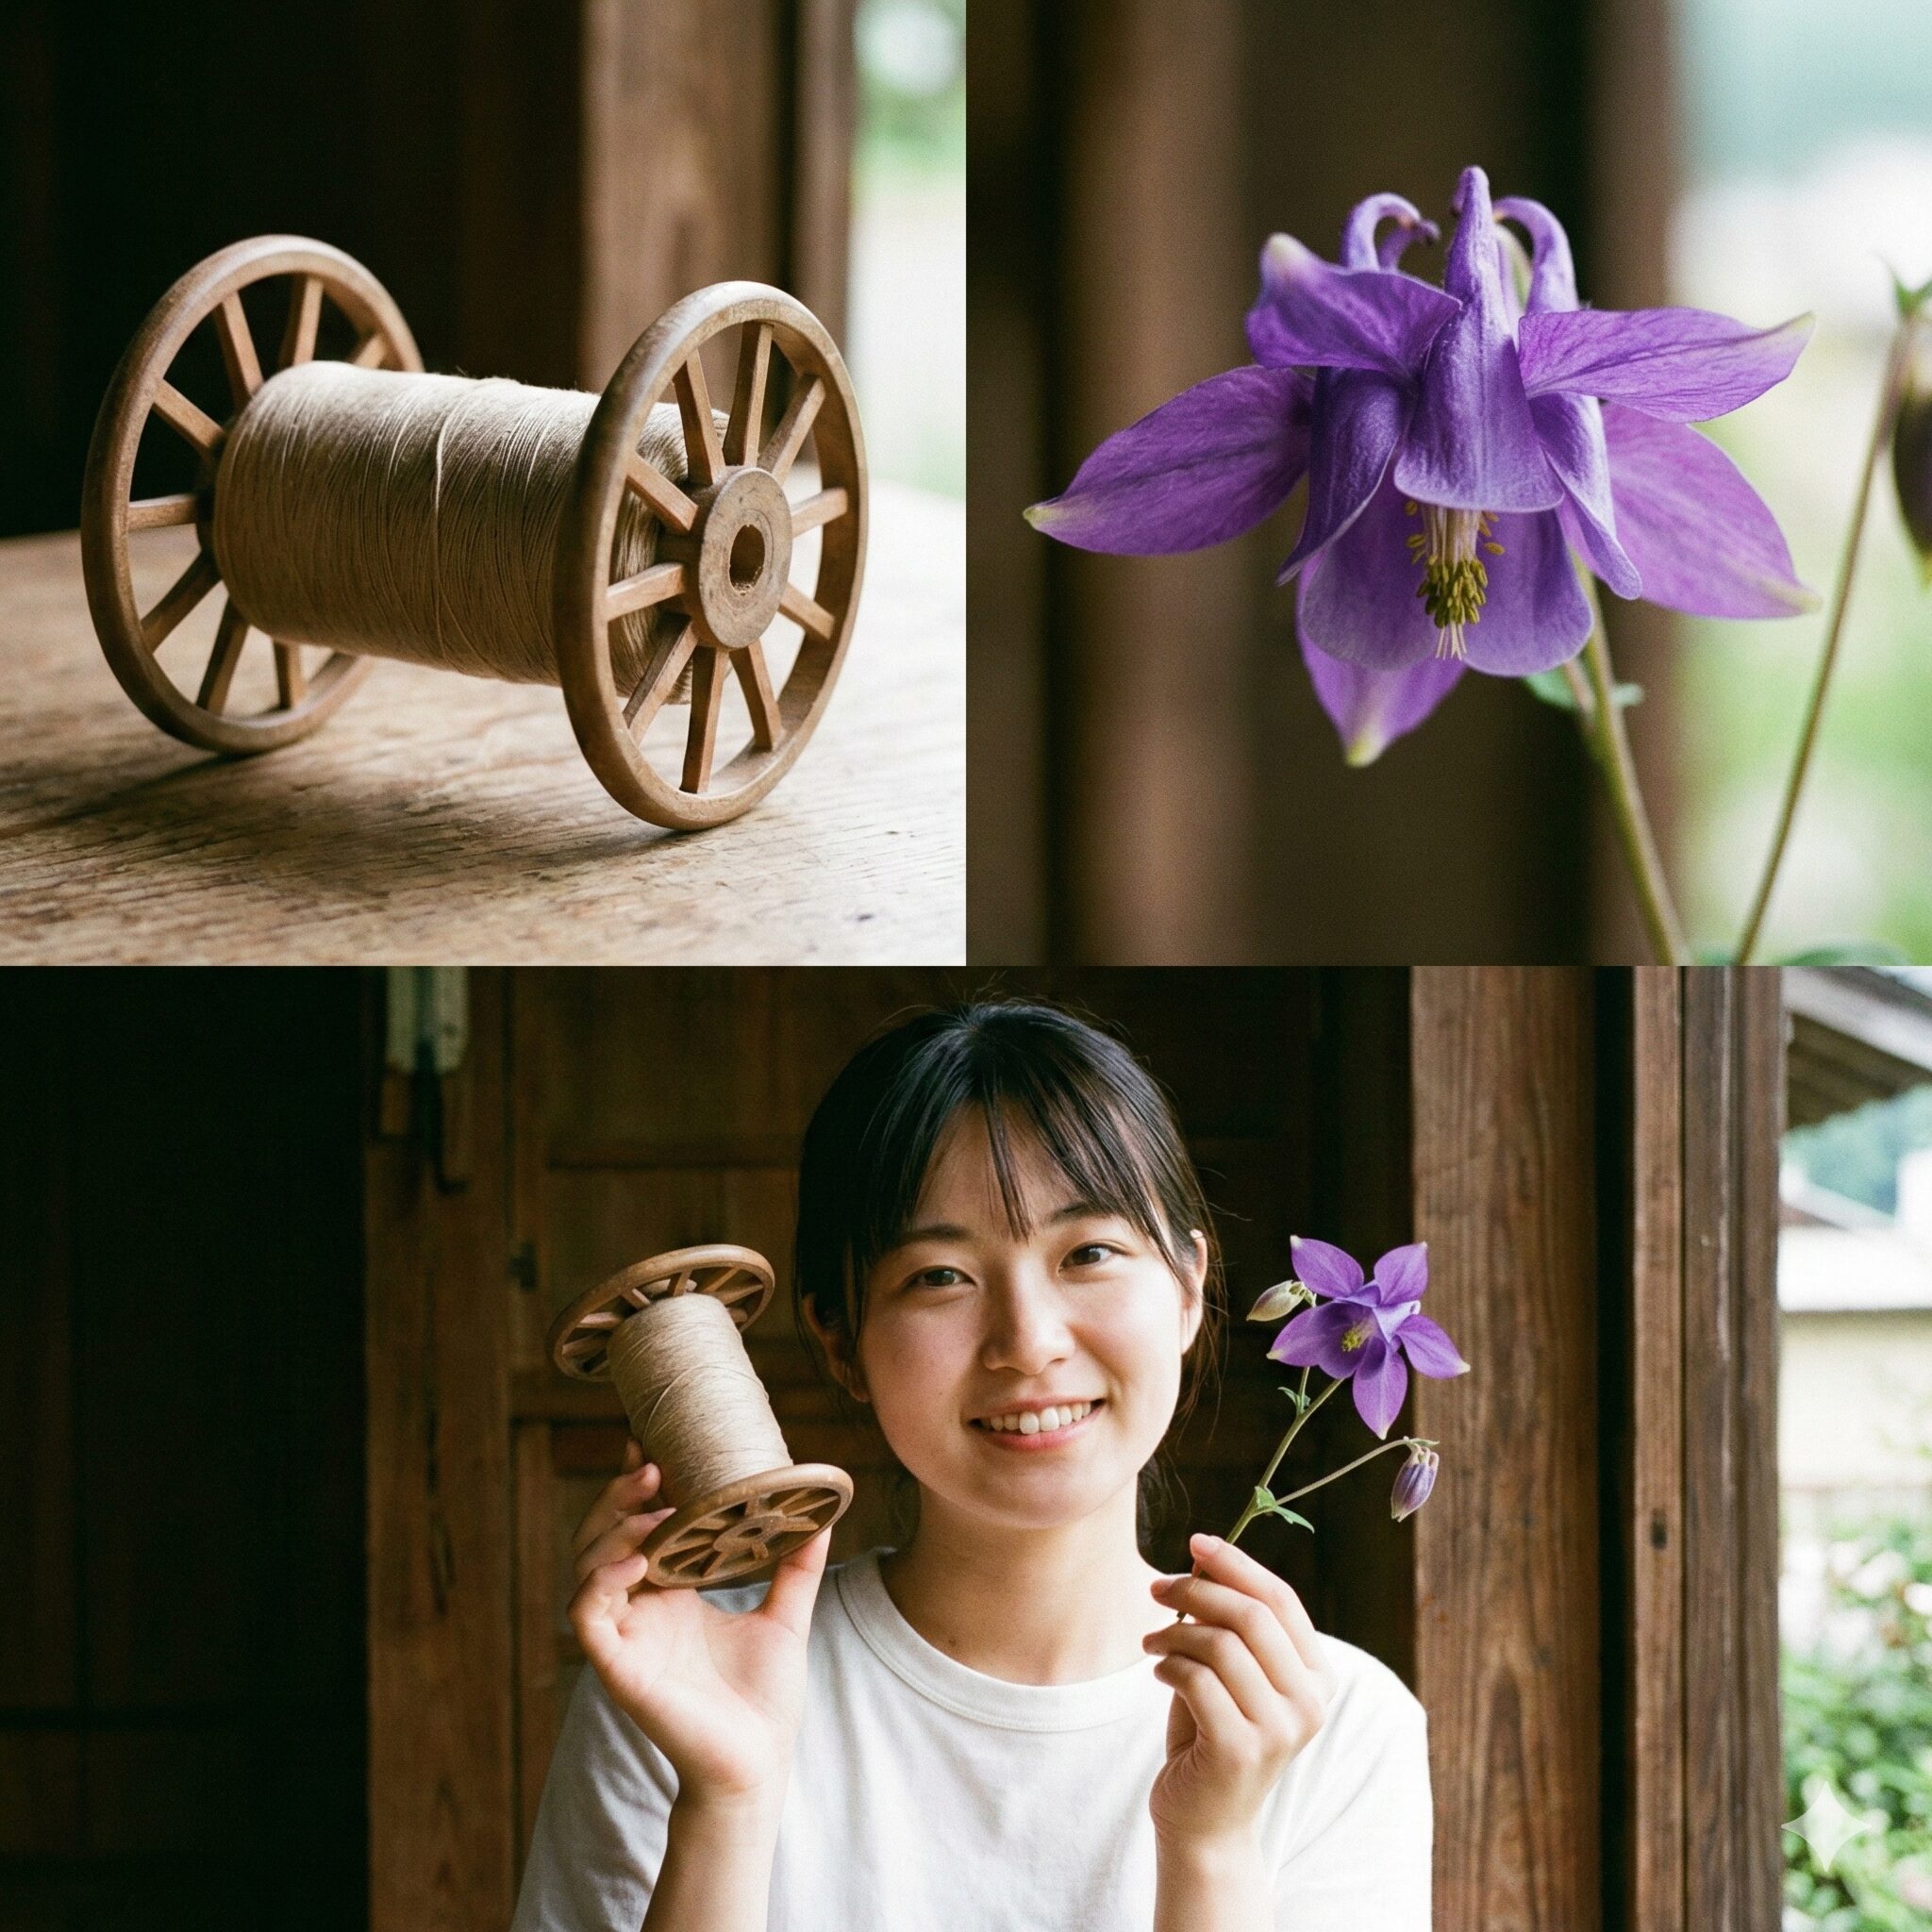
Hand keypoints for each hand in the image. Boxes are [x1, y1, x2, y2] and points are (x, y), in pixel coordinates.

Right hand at [567, 1439, 830, 1811]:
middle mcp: (641, 1608)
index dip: (636, 1483)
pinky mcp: (618, 1666)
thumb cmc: (763, 1699)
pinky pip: (588, 1615)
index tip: (651, 1442)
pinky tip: (637, 1559)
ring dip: (611, 1528)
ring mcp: (625, 1636)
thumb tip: (824, 1510)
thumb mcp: (784, 1616)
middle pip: (602, 1535)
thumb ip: (798, 1565)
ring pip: (587, 1566)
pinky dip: (602, 1581)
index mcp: (670, 1592)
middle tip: (652, 1465)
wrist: (759, 1762)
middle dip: (618, 1496)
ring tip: (651, 1506)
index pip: (638, 1523)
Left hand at [1142, 1532, 1334, 1850]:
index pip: (1281, 1599)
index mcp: (1318, 1676)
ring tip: (1151, 1640)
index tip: (1195, 1542)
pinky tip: (1159, 1671)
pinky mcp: (1241, 1750)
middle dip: (1196, 1590)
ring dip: (1174, 1630)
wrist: (1204, 1820)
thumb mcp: (1228, 1671)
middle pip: (1251, 1616)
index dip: (1237, 1563)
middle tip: (1156, 1588)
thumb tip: (1201, 1557)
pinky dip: (1168, 1665)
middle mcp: (1310, 1703)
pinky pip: (1196, 1680)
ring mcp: (1280, 1729)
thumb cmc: (1212, 1731)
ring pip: (1220, 1644)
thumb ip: (1227, 1621)